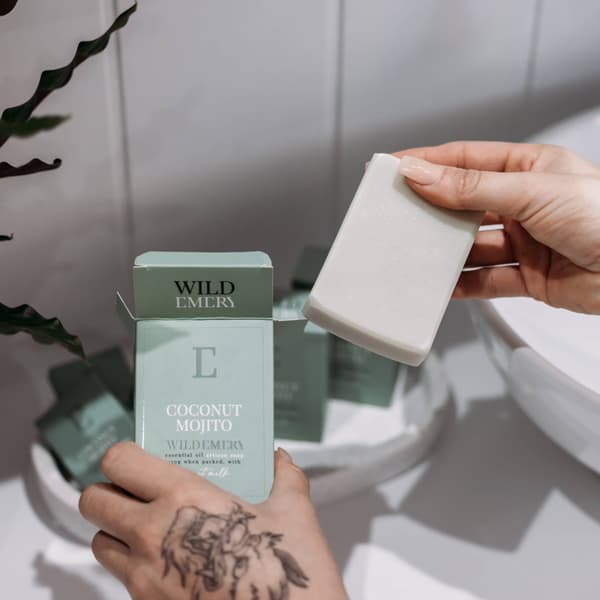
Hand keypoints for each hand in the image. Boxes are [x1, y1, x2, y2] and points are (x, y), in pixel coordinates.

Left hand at [79, 442, 347, 599]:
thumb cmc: (285, 572)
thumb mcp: (294, 513)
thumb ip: (285, 477)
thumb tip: (281, 460)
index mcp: (184, 497)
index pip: (120, 461)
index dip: (123, 455)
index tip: (140, 456)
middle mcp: (153, 535)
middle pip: (93, 502)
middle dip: (109, 491)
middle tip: (138, 489)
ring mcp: (146, 577)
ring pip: (99, 542)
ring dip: (114, 530)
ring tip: (149, 525)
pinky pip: (122, 577)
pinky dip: (133, 563)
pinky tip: (172, 559)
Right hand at [394, 141, 599, 313]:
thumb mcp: (534, 191)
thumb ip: (474, 188)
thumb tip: (423, 174)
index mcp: (528, 168)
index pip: (465, 160)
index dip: (427, 163)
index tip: (392, 168)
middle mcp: (524, 203)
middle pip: (463, 204)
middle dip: (429, 209)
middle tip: (395, 213)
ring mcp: (524, 241)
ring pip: (470, 245)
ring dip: (444, 250)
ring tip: (413, 252)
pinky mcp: (528, 277)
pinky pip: (485, 280)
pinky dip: (462, 285)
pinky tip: (441, 285)